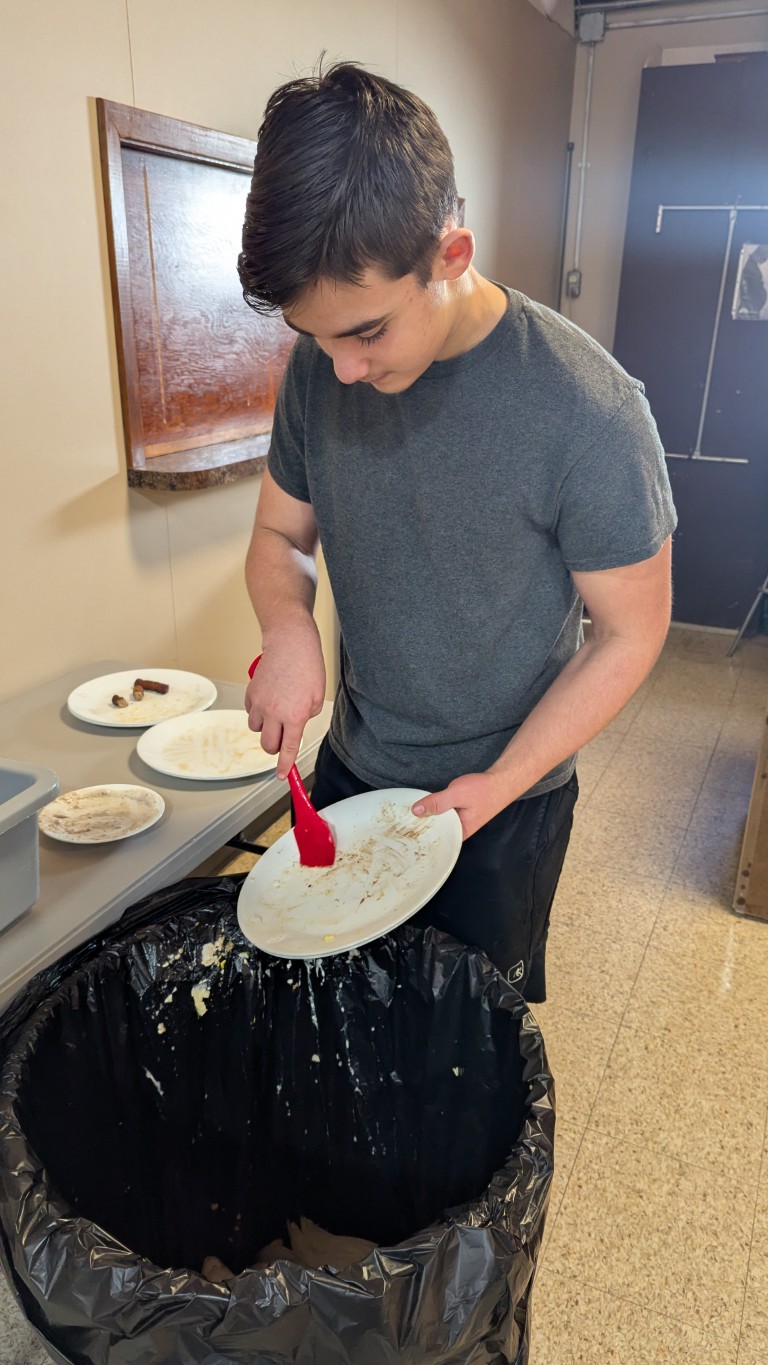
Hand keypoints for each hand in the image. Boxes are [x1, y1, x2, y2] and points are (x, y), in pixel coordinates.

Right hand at [245, 626, 325, 778]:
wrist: (289, 643)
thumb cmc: (307, 665)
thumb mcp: (318, 696)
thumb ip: (307, 716)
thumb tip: (295, 725)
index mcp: (295, 716)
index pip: (288, 749)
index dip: (284, 766)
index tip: (282, 776)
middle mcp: (274, 712)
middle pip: (268, 745)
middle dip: (275, 747)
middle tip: (282, 739)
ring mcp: (259, 703)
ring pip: (256, 730)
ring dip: (266, 728)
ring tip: (276, 713)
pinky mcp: (250, 693)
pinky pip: (250, 713)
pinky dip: (257, 712)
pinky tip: (268, 701)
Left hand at [412, 771, 510, 839]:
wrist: (502, 780)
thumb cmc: (483, 790)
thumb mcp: (457, 794)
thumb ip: (437, 802)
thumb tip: (415, 811)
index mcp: (461, 833)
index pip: (437, 841)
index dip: (421, 838)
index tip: (405, 835)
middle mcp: (460, 830)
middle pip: (437, 832)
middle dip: (422, 827)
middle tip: (400, 825)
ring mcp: (461, 821)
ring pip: (440, 822)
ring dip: (428, 817)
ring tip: (407, 817)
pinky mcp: (461, 812)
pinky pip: (444, 814)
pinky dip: (435, 810)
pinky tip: (425, 806)